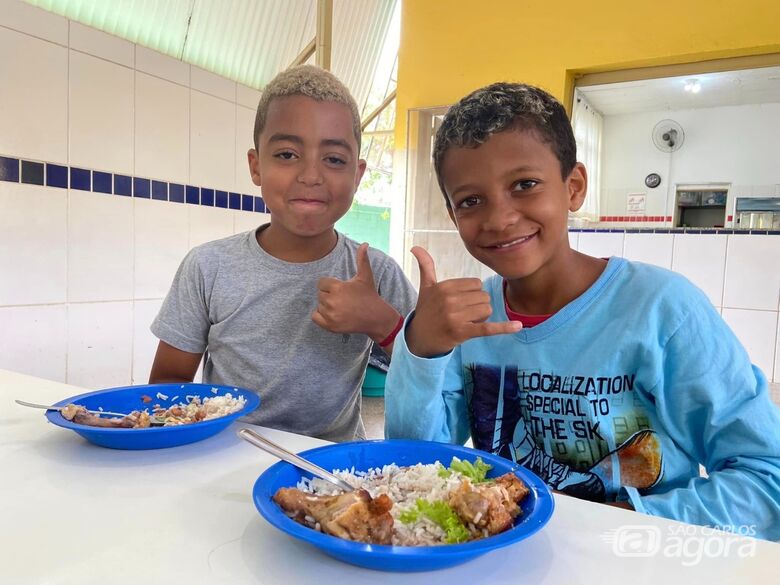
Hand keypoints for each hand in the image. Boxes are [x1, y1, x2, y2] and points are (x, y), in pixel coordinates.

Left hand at [312, 243, 400, 341]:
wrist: (376, 317)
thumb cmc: (370, 295)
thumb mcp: (365, 276)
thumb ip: (362, 259)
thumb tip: (365, 243)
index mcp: (338, 287)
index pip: (322, 283)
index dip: (331, 285)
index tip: (342, 290)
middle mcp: (332, 301)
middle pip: (320, 294)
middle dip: (329, 295)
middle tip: (343, 299)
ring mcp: (331, 315)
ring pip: (319, 305)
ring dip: (327, 306)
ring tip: (342, 307)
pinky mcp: (330, 326)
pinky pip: (315, 317)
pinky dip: (320, 316)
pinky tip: (333, 314)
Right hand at [406, 246, 521, 357]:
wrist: (419, 338)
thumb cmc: (426, 311)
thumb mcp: (425, 287)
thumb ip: (425, 265)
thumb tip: (415, 246)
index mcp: (444, 286)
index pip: (476, 284)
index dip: (472, 294)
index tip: (459, 302)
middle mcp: (450, 300)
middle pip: (483, 296)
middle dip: (477, 306)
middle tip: (462, 314)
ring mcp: (456, 317)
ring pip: (487, 309)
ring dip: (481, 317)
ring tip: (465, 322)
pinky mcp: (462, 332)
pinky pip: (488, 328)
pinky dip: (503, 328)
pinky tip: (517, 326)